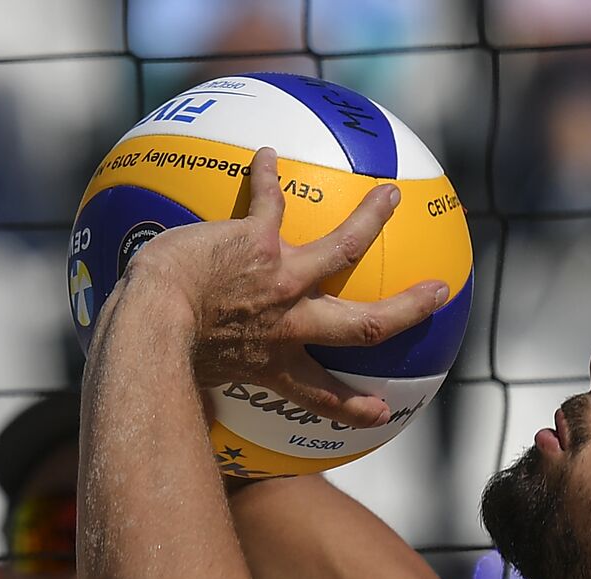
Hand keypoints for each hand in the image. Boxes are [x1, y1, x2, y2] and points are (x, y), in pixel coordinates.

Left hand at [128, 147, 448, 428]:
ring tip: (390, 195)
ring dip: (370, 219)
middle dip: (407, 309)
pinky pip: (270, 200)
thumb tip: (175, 407)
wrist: (152, 324)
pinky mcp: (257, 242)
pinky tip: (266, 153)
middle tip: (437, 293)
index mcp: (274, 362)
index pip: (322, 393)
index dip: (355, 406)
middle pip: (364, 322)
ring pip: (344, 247)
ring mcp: (280, 280)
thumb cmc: (156, 357)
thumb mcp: (187, 379)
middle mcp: (288, 323)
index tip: (383, 412)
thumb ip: (196, 383)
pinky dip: (267, 175)